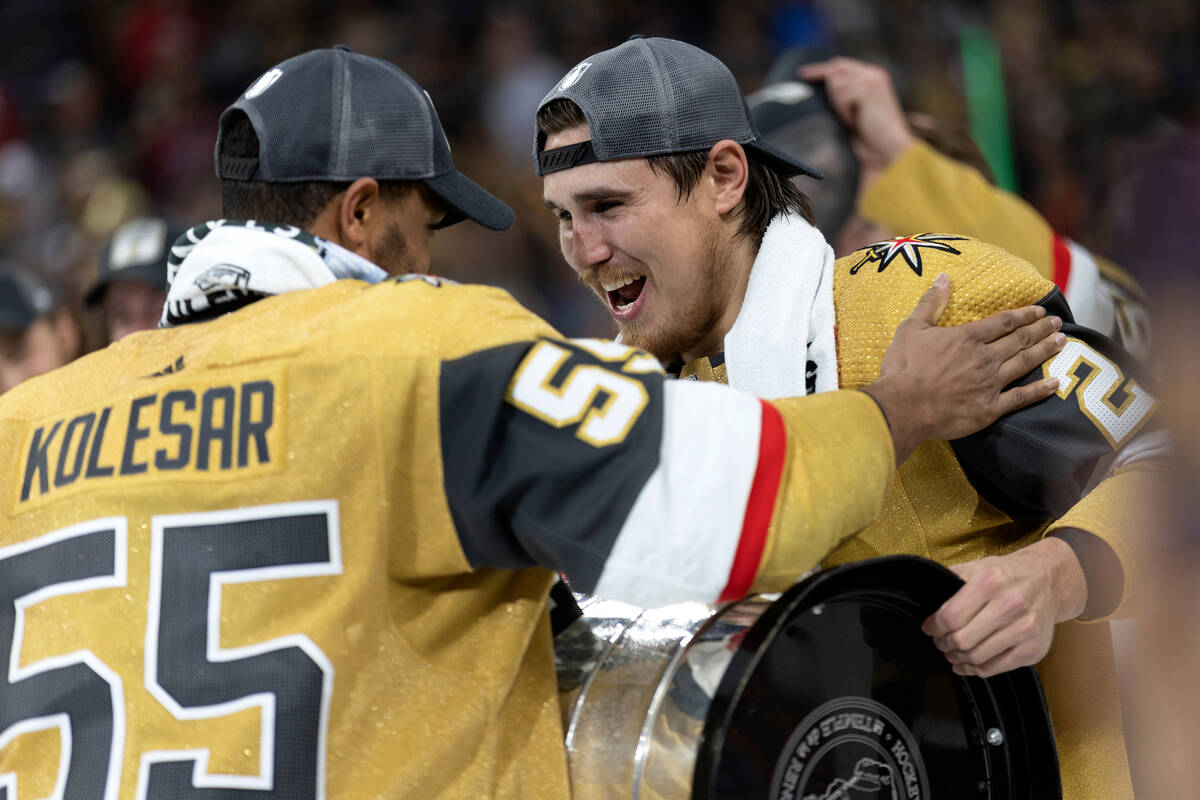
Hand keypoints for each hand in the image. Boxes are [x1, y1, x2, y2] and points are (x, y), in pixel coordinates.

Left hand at [799, 58, 914, 180]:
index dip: (822, 69)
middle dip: (818, 73)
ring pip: (835, 82)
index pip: (843, 66)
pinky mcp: (867, 89)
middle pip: (836, 68)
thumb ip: (846, 97)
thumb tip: (822, 90)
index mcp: (874, 78)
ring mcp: (872, 80)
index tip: (803, 74)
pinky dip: (843, 111)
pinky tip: (855, 121)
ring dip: (838, 105)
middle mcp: (874, 74)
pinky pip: (841, 95)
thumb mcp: (856, 112)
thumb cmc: (872, 137)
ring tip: (852, 120)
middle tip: (802, 76)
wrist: (888, 148)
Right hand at [861, 273, 1063, 462]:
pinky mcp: (990, 408)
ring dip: (1044, 350)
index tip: (1039, 310)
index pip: (1003, 322)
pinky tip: (1055, 383)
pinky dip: (1040, 390)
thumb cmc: (903, 367)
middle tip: (1057, 322)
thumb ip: (931, 303)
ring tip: (1061, 341)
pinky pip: (1021, 397)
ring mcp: (990, 384)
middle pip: (1019, 340)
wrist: (902, 406)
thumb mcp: (911, 328)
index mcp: (967, 337)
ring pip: (1025, 363)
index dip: (1023, 314)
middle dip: (1040, 329)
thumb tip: (944, 277)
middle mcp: (984, 358)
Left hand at [921, 537, 1087, 676]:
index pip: (950, 616)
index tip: (930, 628)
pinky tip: (968, 663)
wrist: (1048, 579)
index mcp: (990, 581)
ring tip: (953, 652)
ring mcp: (1025, 628)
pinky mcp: (1034, 648)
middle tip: (941, 642)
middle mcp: (1010, 604)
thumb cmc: (1007, 574)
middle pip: (962, 640)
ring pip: (977, 657)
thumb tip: (927, 603)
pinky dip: (976, 669)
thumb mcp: (977, 567)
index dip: (934, 627)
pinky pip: (995, 668)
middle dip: (944, 644)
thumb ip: (951, 583)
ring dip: (958, 658)